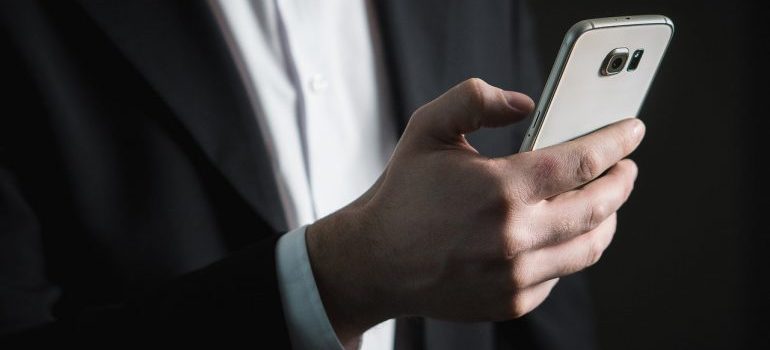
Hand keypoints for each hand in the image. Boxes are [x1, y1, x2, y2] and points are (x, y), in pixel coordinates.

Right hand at [306, 78, 644, 345]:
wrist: (377, 260)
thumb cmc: (405, 193)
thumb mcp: (428, 128)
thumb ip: (475, 99)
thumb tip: (526, 104)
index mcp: (499, 188)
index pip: (582, 162)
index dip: (615, 142)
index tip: (631, 132)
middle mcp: (514, 236)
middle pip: (599, 207)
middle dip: (622, 182)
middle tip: (625, 168)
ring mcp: (516, 275)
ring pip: (590, 246)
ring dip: (606, 219)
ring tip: (602, 201)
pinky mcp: (512, 301)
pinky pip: (562, 273)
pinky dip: (569, 249)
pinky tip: (556, 233)